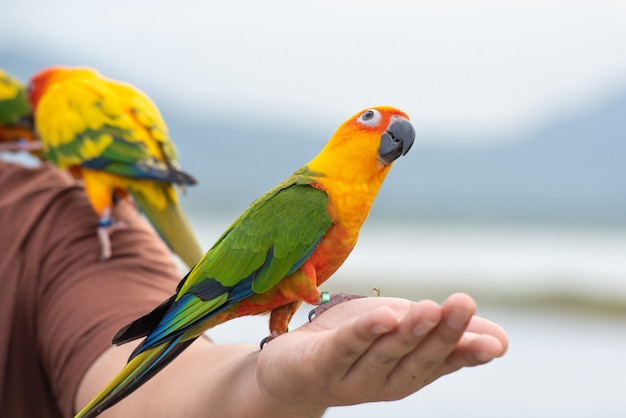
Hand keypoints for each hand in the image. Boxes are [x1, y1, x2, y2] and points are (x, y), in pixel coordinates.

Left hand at [255, 292, 507, 410]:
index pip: (444, 362)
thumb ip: (447, 337)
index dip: (468, 352)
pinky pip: (345, 347)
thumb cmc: (356, 344)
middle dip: (443, 333)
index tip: (495, 343)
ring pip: (385, 352)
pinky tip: (382, 317)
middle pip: (418, 356)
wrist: (292, 368)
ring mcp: (352, 376)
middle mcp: (385, 380)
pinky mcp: (321, 364)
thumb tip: (502, 342)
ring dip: (409, 332)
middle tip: (464, 304)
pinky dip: (364, 333)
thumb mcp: (404, 332)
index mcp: (409, 370)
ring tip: (430, 308)